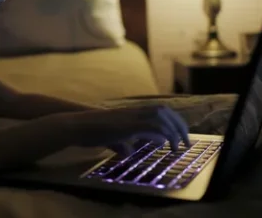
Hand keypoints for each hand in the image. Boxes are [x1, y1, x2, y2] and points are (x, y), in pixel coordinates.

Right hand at [62, 105, 189, 154]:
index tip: (181, 135)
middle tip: (186, 142)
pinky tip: (162, 144)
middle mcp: (133, 111)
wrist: (76, 125)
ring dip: (172, 131)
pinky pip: (148, 127)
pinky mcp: (125, 126)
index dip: (174, 120)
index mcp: (132, 112)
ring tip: (177, 146)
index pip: (161, 110)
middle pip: (164, 111)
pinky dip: (159, 135)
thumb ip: (121, 143)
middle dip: (179, 125)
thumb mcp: (111, 137)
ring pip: (159, 117)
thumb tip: (127, 151)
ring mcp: (129, 117)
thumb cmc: (90, 131)